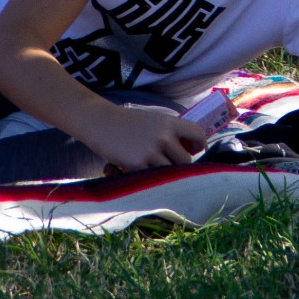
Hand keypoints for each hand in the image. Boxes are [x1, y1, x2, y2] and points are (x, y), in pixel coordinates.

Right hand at [84, 104, 208, 172]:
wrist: (99, 121)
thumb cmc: (126, 121)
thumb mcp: (153, 120)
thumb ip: (170, 132)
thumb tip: (189, 151)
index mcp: (169, 122)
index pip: (198, 134)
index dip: (199, 145)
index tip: (192, 150)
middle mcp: (163, 136)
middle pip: (186, 160)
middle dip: (179, 165)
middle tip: (167, 163)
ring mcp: (151, 151)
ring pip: (171, 172)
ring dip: (165, 174)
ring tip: (154, 169)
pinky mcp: (138, 164)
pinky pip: (153, 178)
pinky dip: (149, 178)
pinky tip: (141, 171)